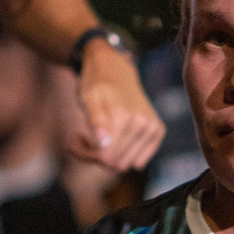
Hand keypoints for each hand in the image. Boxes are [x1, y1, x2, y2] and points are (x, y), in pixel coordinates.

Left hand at [68, 40, 162, 172]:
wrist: (115, 69)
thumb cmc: (96, 85)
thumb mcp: (88, 98)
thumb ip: (95, 120)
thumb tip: (103, 142)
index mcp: (123, 117)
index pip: (104, 158)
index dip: (85, 153)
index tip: (75, 138)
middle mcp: (142, 124)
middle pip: (114, 164)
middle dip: (95, 155)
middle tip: (83, 137)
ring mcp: (152, 128)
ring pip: (126, 165)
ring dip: (109, 156)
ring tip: (98, 137)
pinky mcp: (158, 131)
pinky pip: (139, 161)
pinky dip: (125, 154)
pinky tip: (114, 139)